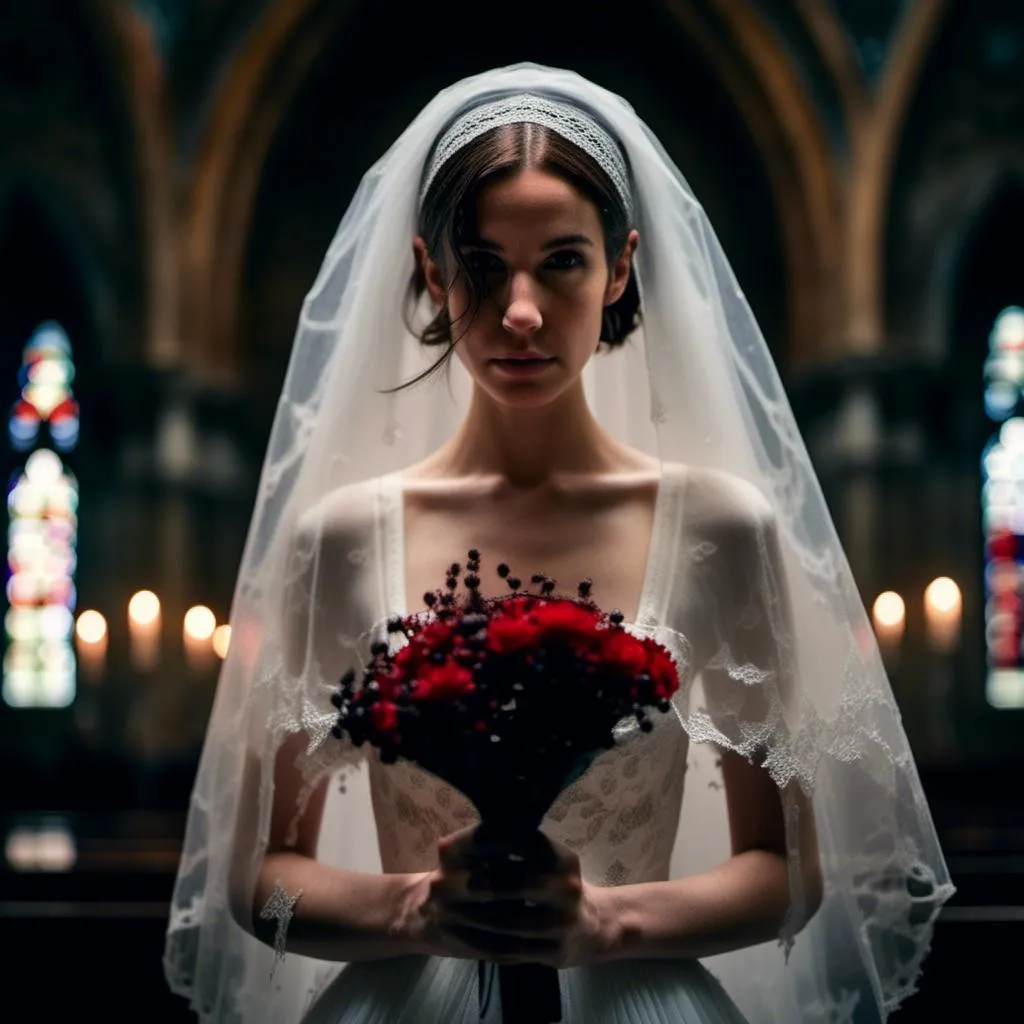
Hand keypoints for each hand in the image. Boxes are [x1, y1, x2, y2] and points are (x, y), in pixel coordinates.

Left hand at [403, 824, 612, 967]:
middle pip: (510, 882)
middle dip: (473, 882)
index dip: (477, 843)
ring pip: (507, 921)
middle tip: (439, 882)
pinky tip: (464, 936)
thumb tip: (445, 848)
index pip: (515, 843)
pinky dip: (484, 943)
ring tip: (448, 910)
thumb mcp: (542, 857)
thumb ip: (506, 847)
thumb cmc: (554, 882)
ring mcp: (562, 921)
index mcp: (560, 857)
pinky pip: (511, 949)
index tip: (444, 848)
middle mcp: (565, 886)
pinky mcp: (554, 951)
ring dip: (473, 916)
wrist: (592, 926)